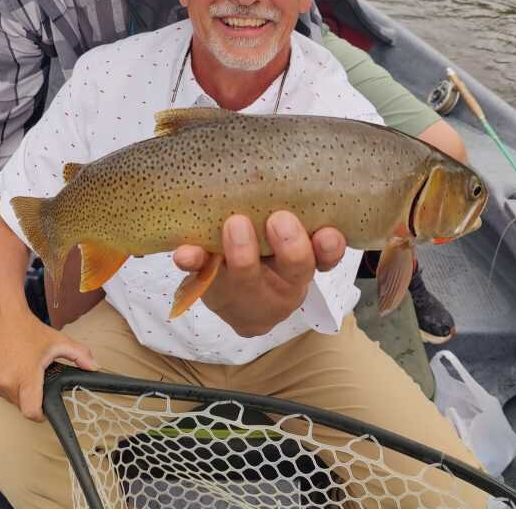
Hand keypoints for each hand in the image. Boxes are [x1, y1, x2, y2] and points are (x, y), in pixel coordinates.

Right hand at [0, 304, 97, 421]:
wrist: (4, 316)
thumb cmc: (28, 329)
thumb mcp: (58, 341)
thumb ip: (80, 355)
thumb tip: (94, 366)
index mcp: (25, 377)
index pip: (31, 412)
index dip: (40, 414)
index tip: (44, 410)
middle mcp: (6, 383)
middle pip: (22, 405)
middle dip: (31, 396)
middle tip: (36, 378)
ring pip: (10, 399)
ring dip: (18, 390)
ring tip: (23, 369)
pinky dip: (6, 385)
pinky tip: (11, 368)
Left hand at [173, 211, 345, 336]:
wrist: (243, 306)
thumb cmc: (274, 255)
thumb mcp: (295, 242)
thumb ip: (306, 222)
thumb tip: (314, 210)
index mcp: (306, 265)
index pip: (328, 258)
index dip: (329, 248)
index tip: (326, 233)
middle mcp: (282, 284)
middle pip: (295, 268)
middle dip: (290, 246)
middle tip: (279, 219)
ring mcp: (244, 288)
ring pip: (247, 278)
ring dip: (242, 254)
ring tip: (235, 224)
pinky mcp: (211, 287)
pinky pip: (201, 277)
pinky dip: (194, 262)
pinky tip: (185, 254)